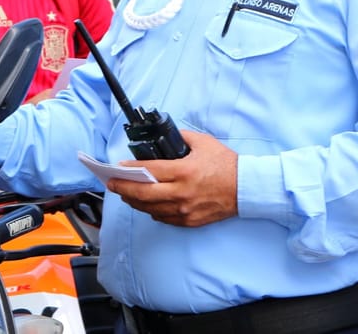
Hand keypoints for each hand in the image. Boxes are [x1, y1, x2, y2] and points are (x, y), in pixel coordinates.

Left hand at [108, 130, 237, 226]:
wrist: (247, 189)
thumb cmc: (226, 165)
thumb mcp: (203, 143)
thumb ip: (181, 138)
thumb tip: (164, 137)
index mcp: (184, 171)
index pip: (149, 171)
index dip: (130, 170)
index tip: (118, 168)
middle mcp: (183, 192)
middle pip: (143, 194)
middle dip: (123, 189)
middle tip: (112, 184)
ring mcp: (186, 209)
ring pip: (150, 208)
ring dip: (134, 201)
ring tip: (125, 194)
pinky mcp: (190, 220)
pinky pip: (163, 218)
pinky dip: (151, 211)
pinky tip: (146, 204)